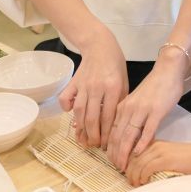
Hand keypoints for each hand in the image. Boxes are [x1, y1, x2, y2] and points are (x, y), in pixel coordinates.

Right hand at [57, 31, 127, 148]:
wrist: (100, 46)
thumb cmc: (116, 65)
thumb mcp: (125, 83)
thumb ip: (120, 102)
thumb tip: (116, 125)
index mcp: (113, 88)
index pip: (109, 116)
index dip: (107, 133)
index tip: (107, 144)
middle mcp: (97, 88)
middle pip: (92, 117)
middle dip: (93, 135)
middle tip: (94, 145)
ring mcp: (83, 85)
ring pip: (79, 111)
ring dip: (81, 128)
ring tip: (83, 139)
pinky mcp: (73, 82)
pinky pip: (66, 98)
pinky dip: (66, 108)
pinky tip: (70, 116)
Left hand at [106, 54, 185, 171]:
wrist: (167, 71)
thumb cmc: (154, 88)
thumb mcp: (136, 102)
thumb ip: (130, 117)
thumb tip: (127, 136)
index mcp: (122, 107)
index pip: (112, 131)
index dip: (110, 148)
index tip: (111, 160)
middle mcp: (129, 109)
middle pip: (117, 135)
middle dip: (116, 154)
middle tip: (117, 167)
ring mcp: (142, 110)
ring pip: (129, 135)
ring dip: (125, 152)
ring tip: (124, 165)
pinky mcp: (156, 111)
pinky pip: (147, 130)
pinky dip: (142, 143)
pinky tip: (139, 153)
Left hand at [125, 141, 190, 186]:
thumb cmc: (187, 159)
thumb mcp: (167, 156)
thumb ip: (155, 160)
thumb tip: (142, 173)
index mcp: (154, 143)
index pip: (133, 152)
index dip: (127, 164)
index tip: (127, 174)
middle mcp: (154, 145)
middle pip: (133, 158)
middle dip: (128, 172)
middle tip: (130, 182)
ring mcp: (159, 151)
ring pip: (137, 164)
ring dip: (134, 176)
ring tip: (135, 184)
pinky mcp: (164, 159)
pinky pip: (146, 168)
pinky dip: (142, 176)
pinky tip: (143, 182)